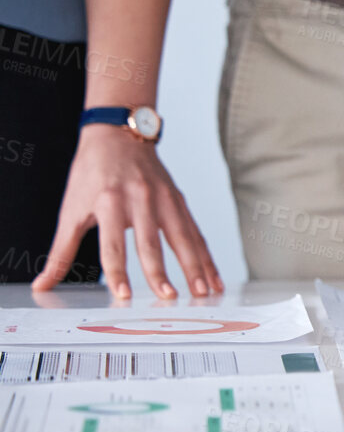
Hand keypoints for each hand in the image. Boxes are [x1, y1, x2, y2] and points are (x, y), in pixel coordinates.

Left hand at [31, 126, 220, 297]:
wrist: (119, 134)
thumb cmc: (91, 173)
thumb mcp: (71, 209)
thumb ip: (60, 251)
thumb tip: (43, 284)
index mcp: (109, 202)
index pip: (113, 243)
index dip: (117, 270)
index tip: (124, 295)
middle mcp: (140, 199)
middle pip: (151, 242)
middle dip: (161, 272)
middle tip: (169, 298)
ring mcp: (164, 199)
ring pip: (182, 237)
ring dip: (195, 267)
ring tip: (204, 292)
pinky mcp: (179, 200)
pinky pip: (195, 232)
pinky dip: (205, 256)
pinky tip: (213, 277)